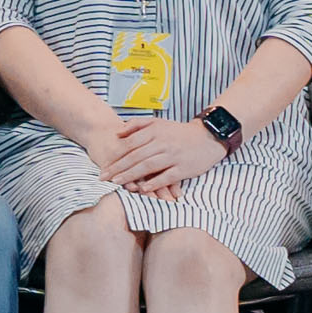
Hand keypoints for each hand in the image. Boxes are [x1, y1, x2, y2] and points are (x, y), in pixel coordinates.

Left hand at [100, 110, 222, 197]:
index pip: (130, 144)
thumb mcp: (158, 122)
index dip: (116, 156)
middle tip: (103, 178)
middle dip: (118, 168)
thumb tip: (117, 132)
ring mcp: (173, 156)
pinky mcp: (183, 168)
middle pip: (136, 156)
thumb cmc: (179, 132)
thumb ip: (137, 125)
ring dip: (131, 175)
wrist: (208, 136)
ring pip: (148, 166)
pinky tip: (143, 189)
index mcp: (154, 131)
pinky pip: (167, 177)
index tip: (104, 166)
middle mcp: (162, 143)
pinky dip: (154, 183)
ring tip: (117, 183)